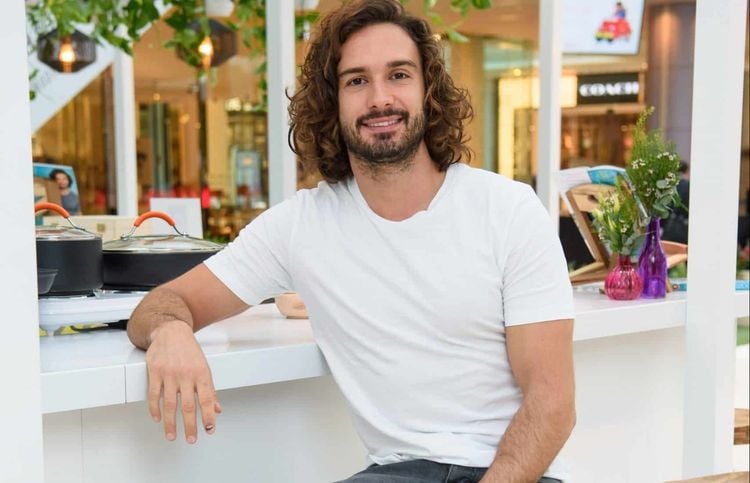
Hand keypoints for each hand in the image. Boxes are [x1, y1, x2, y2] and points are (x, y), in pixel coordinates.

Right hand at [145, 320, 221, 443]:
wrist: (171, 331)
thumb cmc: (189, 350)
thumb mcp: (204, 367)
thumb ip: (210, 389)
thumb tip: (217, 409)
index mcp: (202, 374)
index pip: (207, 399)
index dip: (209, 416)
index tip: (209, 430)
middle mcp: (186, 375)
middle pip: (189, 406)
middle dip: (190, 425)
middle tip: (191, 439)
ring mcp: (170, 374)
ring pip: (170, 404)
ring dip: (171, 423)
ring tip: (172, 435)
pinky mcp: (155, 372)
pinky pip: (154, 395)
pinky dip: (155, 409)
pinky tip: (158, 418)